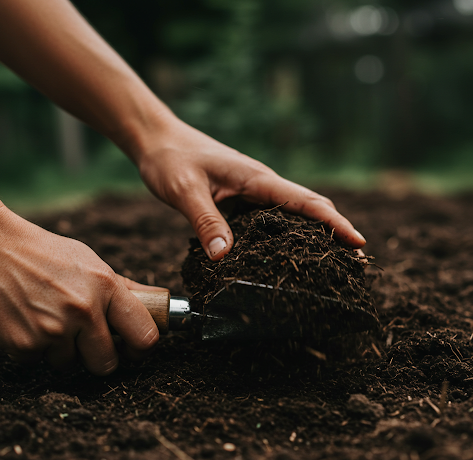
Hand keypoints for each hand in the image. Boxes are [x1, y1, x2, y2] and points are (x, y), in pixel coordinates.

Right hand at [0, 207, 159, 374]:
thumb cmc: (42, 252)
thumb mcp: (90, 262)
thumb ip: (123, 288)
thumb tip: (157, 301)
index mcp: (106, 286)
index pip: (144, 336)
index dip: (141, 348)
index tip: (133, 349)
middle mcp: (83, 310)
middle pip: (107, 364)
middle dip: (98, 357)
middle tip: (86, 341)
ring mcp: (52, 330)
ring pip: (69, 365)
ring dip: (61, 350)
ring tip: (46, 318)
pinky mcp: (22, 345)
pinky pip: (38, 362)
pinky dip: (33, 348)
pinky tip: (25, 320)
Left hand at [136, 118, 365, 260]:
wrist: (158, 140)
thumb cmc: (171, 160)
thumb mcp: (185, 192)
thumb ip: (206, 222)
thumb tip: (224, 257)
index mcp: (256, 179)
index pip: (306, 201)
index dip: (335, 222)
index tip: (359, 243)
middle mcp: (261, 184)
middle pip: (310, 205)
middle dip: (335, 229)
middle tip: (355, 261)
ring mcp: (253, 190)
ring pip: (293, 212)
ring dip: (315, 232)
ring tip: (331, 261)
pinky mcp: (242, 197)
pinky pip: (272, 216)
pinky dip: (288, 231)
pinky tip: (285, 251)